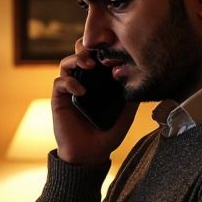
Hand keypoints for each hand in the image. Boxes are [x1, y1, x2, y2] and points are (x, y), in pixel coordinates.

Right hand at [52, 39, 138, 165]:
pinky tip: (81, 92)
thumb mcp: (126, 113)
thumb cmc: (108, 133)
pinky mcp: (60, 98)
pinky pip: (59, 82)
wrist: (90, 153)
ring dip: (77, 59)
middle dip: (87, 47)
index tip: (116, 51)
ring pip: (67, 62)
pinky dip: (70, 82)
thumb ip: (132, 95)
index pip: (99, 55)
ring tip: (89, 65)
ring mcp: (70, 88)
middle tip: (98, 53)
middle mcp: (84, 80)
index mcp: (100, 80)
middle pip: (80, 52)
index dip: (104, 48)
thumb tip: (142, 76)